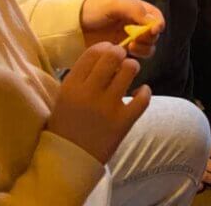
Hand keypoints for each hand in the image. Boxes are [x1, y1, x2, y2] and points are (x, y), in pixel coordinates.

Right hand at [47, 42, 150, 163]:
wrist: (68, 163)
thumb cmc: (67, 125)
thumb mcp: (65, 96)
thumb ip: (83, 76)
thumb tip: (107, 52)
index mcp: (71, 86)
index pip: (94, 51)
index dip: (105, 47)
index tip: (109, 52)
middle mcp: (88, 93)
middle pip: (113, 55)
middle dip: (121, 54)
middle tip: (120, 61)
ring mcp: (106, 108)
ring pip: (130, 69)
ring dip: (132, 68)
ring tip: (129, 74)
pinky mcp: (122, 123)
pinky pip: (143, 98)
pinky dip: (145, 92)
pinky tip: (140, 92)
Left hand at [81, 0, 163, 57]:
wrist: (74, 25)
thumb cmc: (95, 10)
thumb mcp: (114, 5)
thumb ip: (134, 10)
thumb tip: (155, 23)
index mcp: (138, 10)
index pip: (156, 18)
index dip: (157, 25)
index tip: (152, 31)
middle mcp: (136, 25)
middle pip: (153, 35)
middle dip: (149, 39)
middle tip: (136, 41)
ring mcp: (129, 39)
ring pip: (147, 48)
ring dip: (143, 50)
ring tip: (130, 48)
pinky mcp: (120, 53)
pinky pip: (133, 58)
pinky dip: (132, 59)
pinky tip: (122, 56)